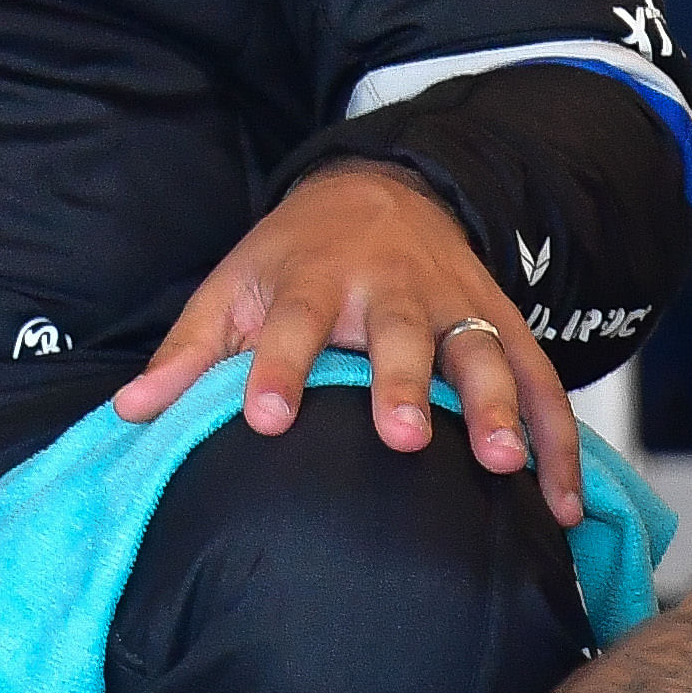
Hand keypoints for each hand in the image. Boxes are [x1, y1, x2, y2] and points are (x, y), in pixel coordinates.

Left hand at [119, 161, 578, 514]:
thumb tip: (128, 413)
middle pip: (400, 335)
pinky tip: (563, 503)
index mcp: (315, 281)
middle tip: (401, 436)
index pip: (293, 324)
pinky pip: (540, 382)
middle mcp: (391, 290)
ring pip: (482, 354)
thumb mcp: (233, 285)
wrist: (383, 190)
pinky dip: (557, 440)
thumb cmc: (295, 256)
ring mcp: (455, 306)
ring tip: (503, 464)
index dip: (279, 368)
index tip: (266, 417)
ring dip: (494, 407)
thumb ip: (187, 352)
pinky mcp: (501, 325)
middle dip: (402, 383)